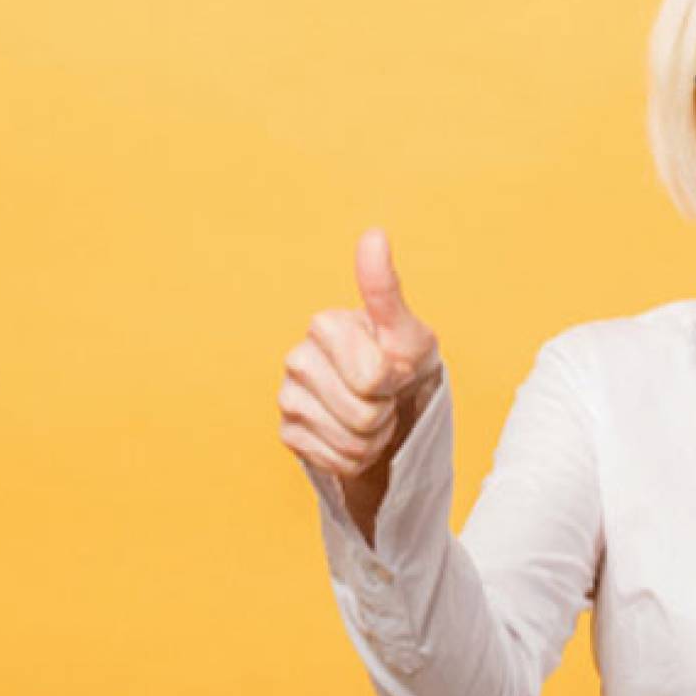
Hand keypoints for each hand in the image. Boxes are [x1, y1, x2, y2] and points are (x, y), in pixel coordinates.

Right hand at [278, 228, 441, 484]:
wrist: (391, 407)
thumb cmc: (402, 362)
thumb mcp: (408, 332)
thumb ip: (386, 289)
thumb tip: (374, 235)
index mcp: (325, 324)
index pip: (373, 377)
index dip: (396, 380)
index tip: (395, 367)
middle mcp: (297, 357)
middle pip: (363, 413)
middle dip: (385, 411)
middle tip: (383, 396)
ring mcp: (288, 397)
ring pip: (350, 441)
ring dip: (374, 437)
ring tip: (371, 415)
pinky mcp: (288, 434)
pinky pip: (336, 461)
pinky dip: (356, 457)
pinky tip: (351, 435)